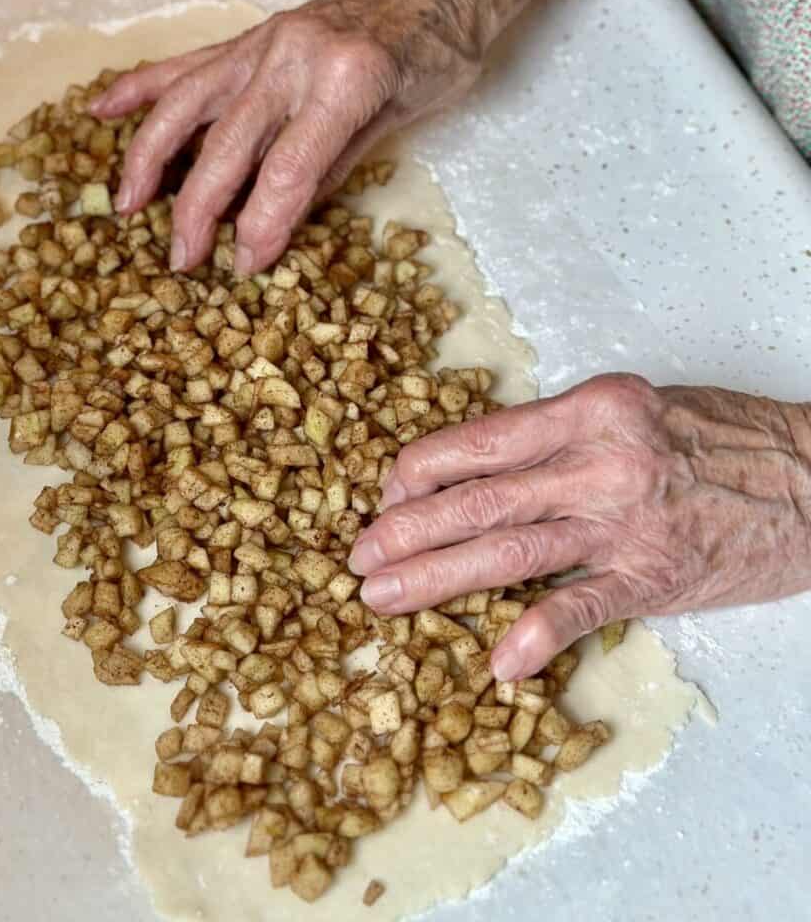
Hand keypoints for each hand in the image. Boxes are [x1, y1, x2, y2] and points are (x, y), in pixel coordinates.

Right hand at [90, 0, 498, 274]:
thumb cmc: (437, 56)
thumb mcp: (399, 121)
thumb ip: (331, 169)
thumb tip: (274, 221)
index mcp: (345, 82)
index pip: (288, 173)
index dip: (261, 227)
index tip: (243, 267)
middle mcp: (294, 57)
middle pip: (228, 146)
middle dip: (197, 210)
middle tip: (180, 260)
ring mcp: (265, 43)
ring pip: (187, 102)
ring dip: (148, 156)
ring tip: (125, 204)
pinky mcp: (250, 38)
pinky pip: (186, 65)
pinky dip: (141, 88)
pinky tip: (101, 110)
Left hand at [349, 373, 810, 679]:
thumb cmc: (716, 438)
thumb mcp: (628, 411)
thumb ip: (556, 439)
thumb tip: (476, 472)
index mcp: (585, 411)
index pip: (478, 441)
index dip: (420, 472)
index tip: (387, 497)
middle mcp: (597, 460)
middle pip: (480, 499)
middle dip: (407, 530)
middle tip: (356, 558)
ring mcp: (625, 521)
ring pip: (511, 551)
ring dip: (437, 578)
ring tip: (383, 598)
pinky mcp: (656, 575)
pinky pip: (585, 608)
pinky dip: (538, 634)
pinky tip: (497, 662)